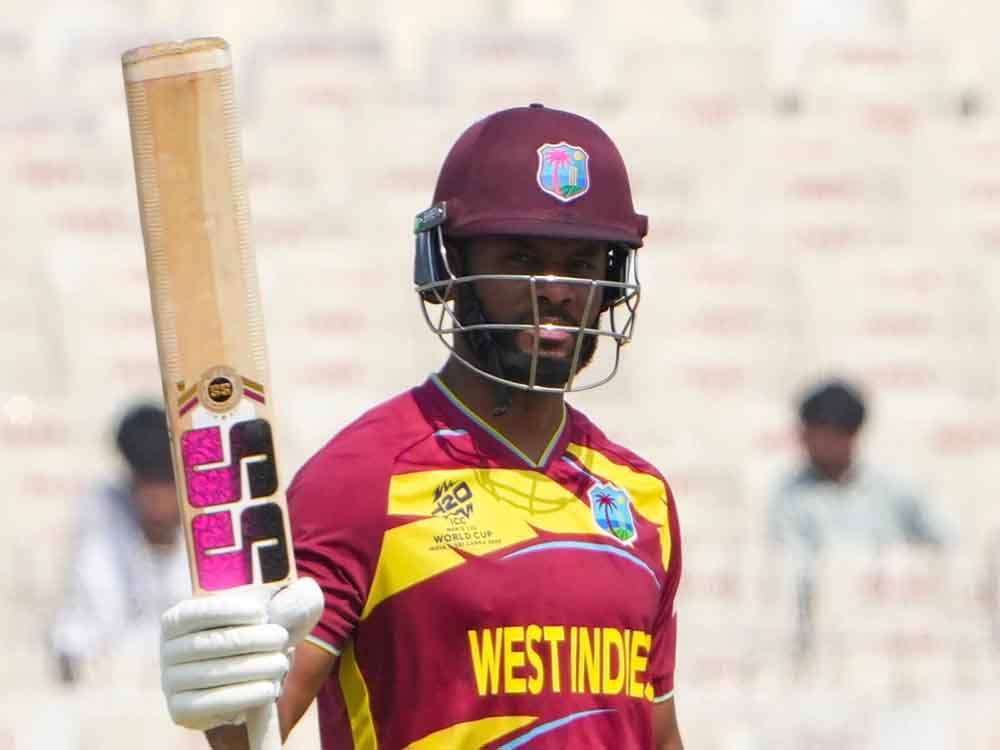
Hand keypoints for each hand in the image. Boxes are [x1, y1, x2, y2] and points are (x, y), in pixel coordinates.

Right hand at [160, 578, 323, 730]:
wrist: (245, 679)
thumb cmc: (259, 635)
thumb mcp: (276, 611)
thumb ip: (292, 597)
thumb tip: (303, 589)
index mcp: (179, 618)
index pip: (197, 611)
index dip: (228, 610)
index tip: (261, 612)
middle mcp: (167, 649)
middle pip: (211, 643)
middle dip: (251, 640)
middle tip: (281, 638)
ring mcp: (170, 681)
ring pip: (214, 674)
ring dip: (253, 668)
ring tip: (281, 663)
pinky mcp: (181, 709)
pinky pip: (211, 703)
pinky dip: (244, 695)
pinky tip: (269, 689)